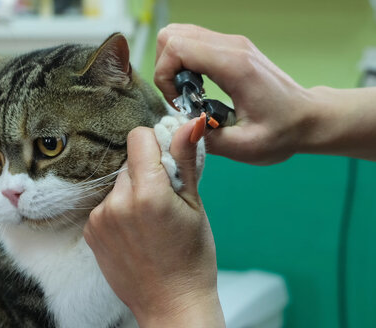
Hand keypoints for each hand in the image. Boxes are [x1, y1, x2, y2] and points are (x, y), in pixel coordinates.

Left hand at [84, 119, 232, 327]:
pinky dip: (118, 212)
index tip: (165, 162)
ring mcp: (100, 219)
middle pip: (128, 164)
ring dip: (130, 194)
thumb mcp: (195, 206)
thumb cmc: (192, 258)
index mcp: (148, 193)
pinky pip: (105, 206)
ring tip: (148, 223)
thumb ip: (185, 160)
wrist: (170, 305)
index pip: (138, 138)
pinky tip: (134, 234)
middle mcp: (117, 202)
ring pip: (116, 186)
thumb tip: (190, 122)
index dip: (155, 145)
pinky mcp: (91, 232)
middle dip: (145, 174)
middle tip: (163, 203)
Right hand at [154, 23, 311, 164]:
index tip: (178, 103)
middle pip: (173, 35)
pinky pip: (192, 42)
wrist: (308, 118)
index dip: (165, 76)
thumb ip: (207, 139)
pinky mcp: (230, 48)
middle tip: (181, 98)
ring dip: (173, 65)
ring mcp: (231, 43)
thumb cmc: (282, 132)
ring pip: (179, 35)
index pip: (177, 47)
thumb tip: (178, 129)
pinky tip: (197, 87)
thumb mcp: (244, 146)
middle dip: (166, 69)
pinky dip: (184, 63)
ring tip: (188, 94)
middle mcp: (232, 46)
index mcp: (234, 65)